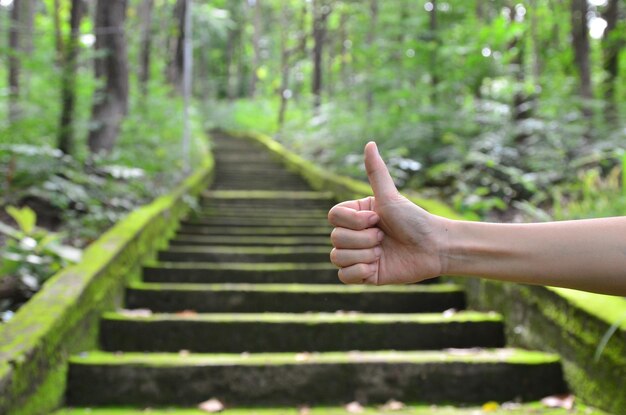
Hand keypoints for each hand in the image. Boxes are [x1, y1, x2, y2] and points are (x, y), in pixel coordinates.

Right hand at [328, 142, 449, 284]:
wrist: (433, 249)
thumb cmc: (414, 220)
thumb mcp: (391, 197)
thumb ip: (376, 172)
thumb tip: (369, 143)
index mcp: (356, 215)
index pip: (333, 216)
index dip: (354, 221)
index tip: (378, 219)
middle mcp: (353, 234)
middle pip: (335, 238)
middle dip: (363, 239)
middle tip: (385, 238)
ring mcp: (357, 255)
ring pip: (337, 257)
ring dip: (363, 255)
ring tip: (382, 253)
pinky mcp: (363, 275)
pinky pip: (343, 277)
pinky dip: (358, 272)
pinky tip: (375, 267)